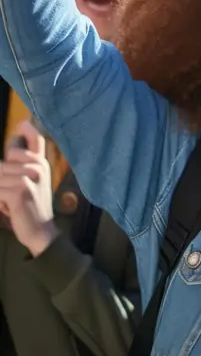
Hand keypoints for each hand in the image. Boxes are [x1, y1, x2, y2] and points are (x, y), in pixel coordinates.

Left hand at [0, 121, 56, 257]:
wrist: (40, 231)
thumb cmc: (30, 205)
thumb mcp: (29, 181)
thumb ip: (19, 164)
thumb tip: (10, 148)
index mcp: (41, 163)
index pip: (36, 139)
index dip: (27, 129)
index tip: (22, 124)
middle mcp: (39, 166)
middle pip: (7, 158)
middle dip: (3, 175)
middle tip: (13, 191)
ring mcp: (31, 177)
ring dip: (0, 190)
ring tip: (11, 201)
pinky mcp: (21, 190)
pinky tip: (8, 207)